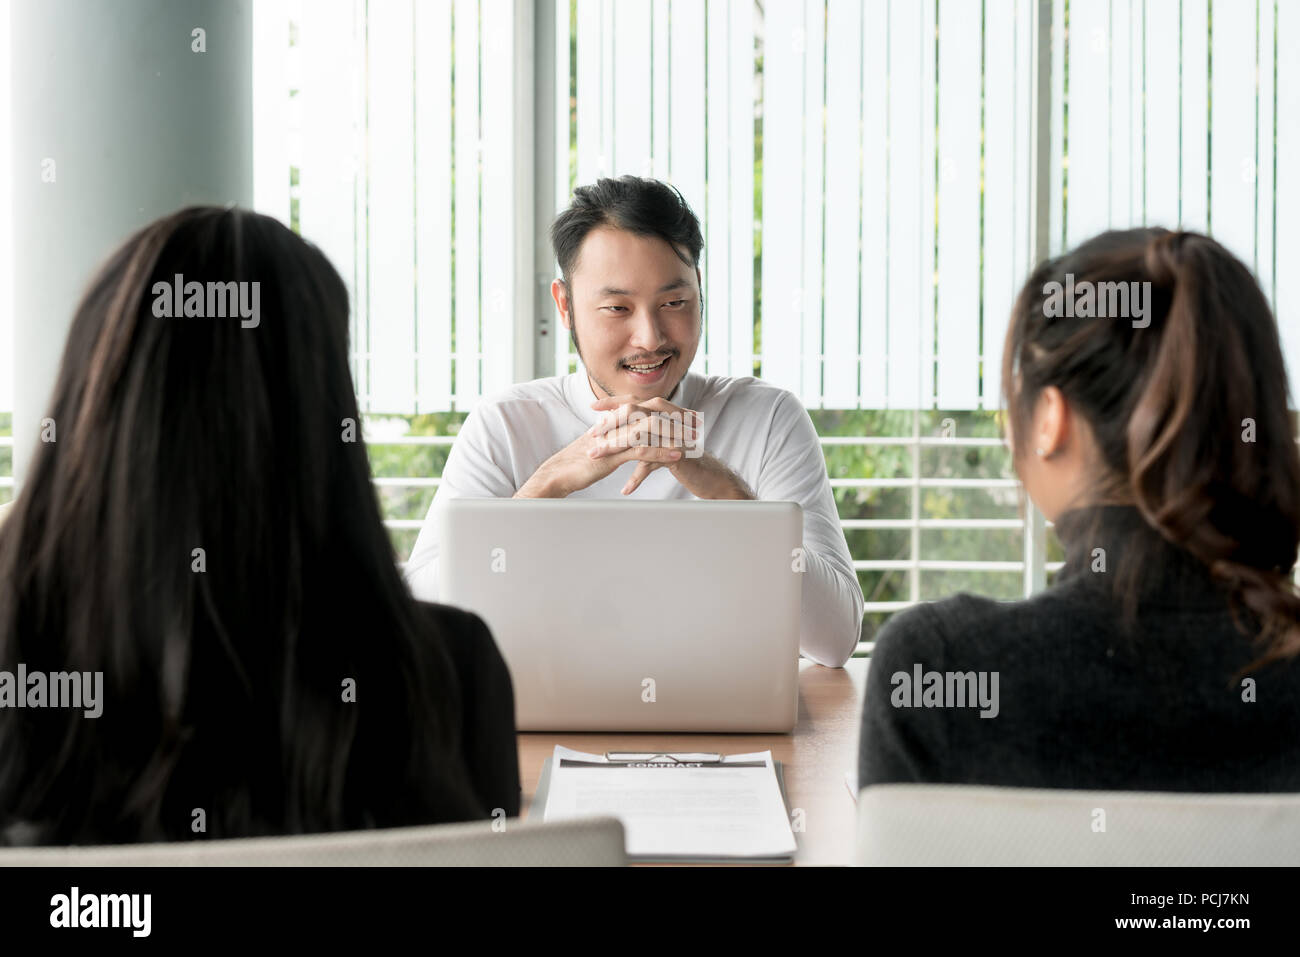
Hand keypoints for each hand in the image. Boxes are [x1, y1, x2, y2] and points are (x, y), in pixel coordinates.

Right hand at [514, 428, 684, 498]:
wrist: (557, 474)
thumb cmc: (575, 465)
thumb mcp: (597, 448)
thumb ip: (609, 439)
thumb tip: (618, 436)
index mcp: (611, 421)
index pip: (643, 411)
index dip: (665, 412)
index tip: (684, 417)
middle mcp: (614, 425)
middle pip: (650, 414)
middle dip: (675, 418)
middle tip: (696, 423)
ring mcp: (614, 437)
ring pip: (650, 429)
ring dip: (674, 434)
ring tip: (693, 439)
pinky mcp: (613, 454)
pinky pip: (641, 450)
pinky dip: (661, 452)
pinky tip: (677, 455)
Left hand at [588, 395, 752, 498]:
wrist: (711, 476)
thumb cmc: (683, 460)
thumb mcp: (658, 448)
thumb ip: (641, 442)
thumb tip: (617, 440)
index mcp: (663, 415)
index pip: (635, 402)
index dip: (613, 403)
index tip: (592, 407)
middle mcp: (669, 421)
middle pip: (635, 415)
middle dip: (610, 425)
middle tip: (591, 435)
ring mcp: (674, 437)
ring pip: (640, 437)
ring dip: (616, 448)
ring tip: (598, 457)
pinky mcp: (679, 455)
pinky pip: (653, 462)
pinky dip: (638, 477)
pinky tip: (626, 489)